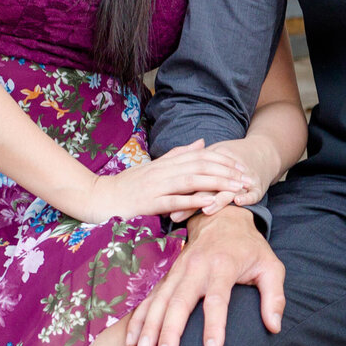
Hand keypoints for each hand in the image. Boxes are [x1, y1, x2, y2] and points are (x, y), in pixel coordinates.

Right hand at [84, 141, 253, 224]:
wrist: (99, 197)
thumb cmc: (127, 185)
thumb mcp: (154, 167)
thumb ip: (178, 154)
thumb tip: (202, 143)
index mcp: (166, 163)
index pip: (199, 157)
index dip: (222, 161)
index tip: (241, 167)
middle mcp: (163, 171)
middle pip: (200, 166)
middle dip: (226, 171)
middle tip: (246, 178)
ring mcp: (156, 186)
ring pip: (191, 180)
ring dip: (216, 183)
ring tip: (236, 188)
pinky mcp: (148, 202)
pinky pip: (174, 200)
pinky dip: (193, 200)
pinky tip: (210, 202)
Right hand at [125, 205, 284, 345]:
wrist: (224, 219)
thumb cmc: (251, 249)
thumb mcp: (272, 266)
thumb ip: (275, 297)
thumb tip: (274, 327)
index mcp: (223, 266)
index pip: (218, 299)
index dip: (215, 326)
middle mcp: (197, 267)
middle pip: (181, 301)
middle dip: (170, 330)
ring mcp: (179, 270)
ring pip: (161, 299)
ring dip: (150, 325)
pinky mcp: (169, 274)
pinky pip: (151, 297)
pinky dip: (140, 317)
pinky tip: (131, 338)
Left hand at [167, 136, 278, 222]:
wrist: (261, 152)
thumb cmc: (229, 160)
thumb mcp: (209, 160)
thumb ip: (190, 174)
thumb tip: (167, 190)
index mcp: (209, 165)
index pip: (191, 180)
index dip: (177, 194)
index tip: (162, 207)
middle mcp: (225, 171)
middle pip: (207, 185)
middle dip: (191, 203)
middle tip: (175, 217)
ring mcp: (242, 178)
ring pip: (229, 189)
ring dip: (218, 199)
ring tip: (206, 210)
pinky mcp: (257, 186)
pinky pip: (253, 192)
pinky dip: (247, 196)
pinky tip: (238, 202)